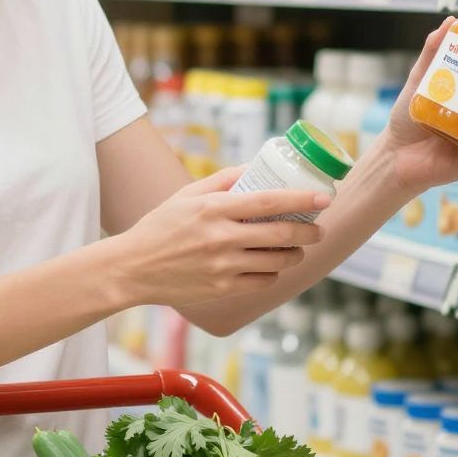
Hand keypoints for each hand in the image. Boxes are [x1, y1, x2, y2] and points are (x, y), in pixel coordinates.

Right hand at [107, 167, 326, 307]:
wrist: (133, 268)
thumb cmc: (160, 227)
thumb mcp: (186, 195)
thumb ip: (222, 180)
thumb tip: (256, 167)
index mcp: (214, 209)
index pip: (269, 201)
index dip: (301, 200)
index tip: (324, 198)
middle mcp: (221, 238)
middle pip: (281, 235)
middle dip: (308, 232)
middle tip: (318, 228)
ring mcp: (223, 266)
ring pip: (276, 261)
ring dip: (294, 254)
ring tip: (297, 248)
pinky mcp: (222, 289)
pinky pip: (262, 281)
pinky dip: (273, 273)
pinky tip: (271, 265)